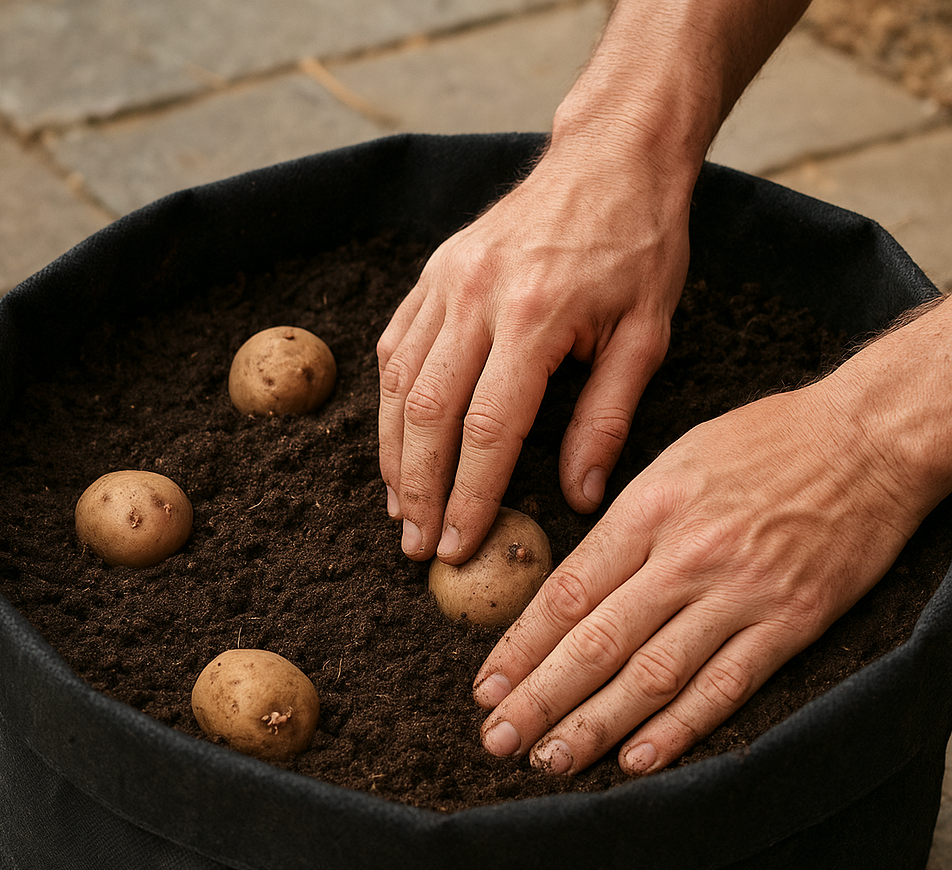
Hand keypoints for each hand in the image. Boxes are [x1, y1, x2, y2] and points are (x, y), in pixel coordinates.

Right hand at [376, 147, 690, 564]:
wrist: (610, 158)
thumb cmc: (638, 246)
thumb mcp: (646, 335)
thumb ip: (606, 420)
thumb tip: (578, 496)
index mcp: (534, 316)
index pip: (488, 432)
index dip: (469, 497)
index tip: (459, 544)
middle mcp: (476, 297)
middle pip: (427, 414)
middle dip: (418, 490)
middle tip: (416, 544)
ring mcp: (445, 280)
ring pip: (398, 384)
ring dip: (393, 454)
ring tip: (399, 507)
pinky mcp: (432, 272)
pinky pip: (395, 345)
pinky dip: (389, 401)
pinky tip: (395, 442)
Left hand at [472, 374, 931, 775]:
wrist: (868, 439)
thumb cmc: (765, 441)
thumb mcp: (674, 460)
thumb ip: (623, 523)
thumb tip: (571, 585)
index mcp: (649, 508)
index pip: (566, 592)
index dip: (520, 646)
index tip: (486, 685)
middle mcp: (686, 556)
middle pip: (596, 642)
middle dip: (539, 698)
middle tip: (499, 737)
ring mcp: (740, 593)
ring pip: (653, 675)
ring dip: (595, 725)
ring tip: (550, 759)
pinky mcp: (791, 622)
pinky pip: (725, 687)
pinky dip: (678, 729)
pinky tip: (636, 759)